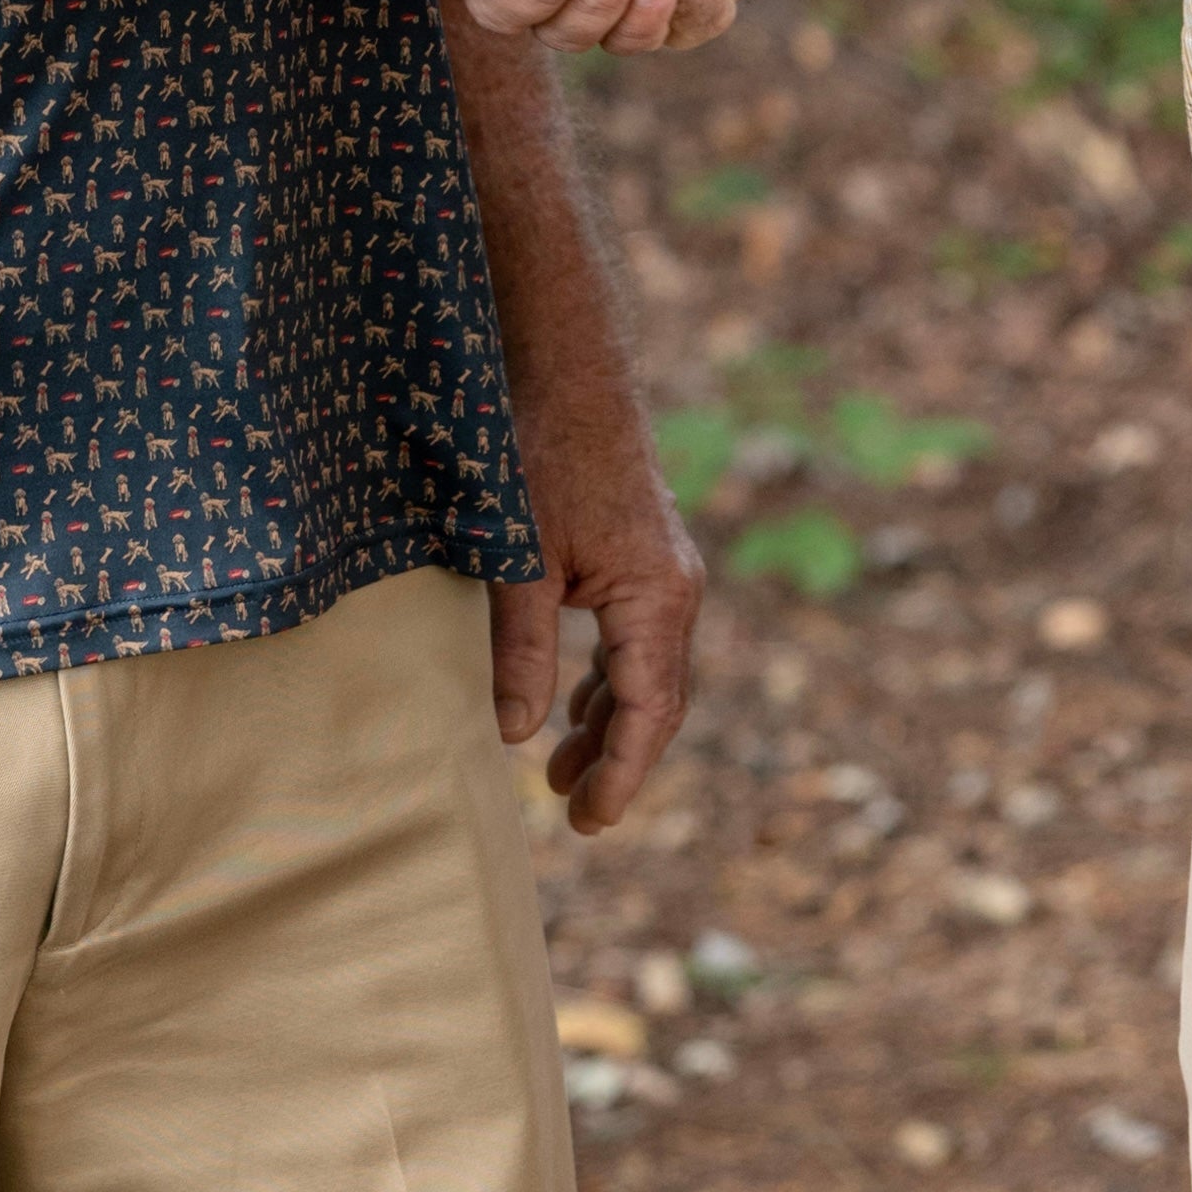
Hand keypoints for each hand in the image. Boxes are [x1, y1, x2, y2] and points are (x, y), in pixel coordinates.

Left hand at [492, 382, 702, 834]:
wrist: (570, 369)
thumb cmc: (542, 455)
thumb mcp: (520, 558)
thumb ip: (521, 649)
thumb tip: (515, 735)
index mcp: (657, 599)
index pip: (648, 713)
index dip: (619, 774)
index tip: (587, 823)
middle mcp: (676, 592)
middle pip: (656, 702)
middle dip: (615, 760)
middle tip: (574, 815)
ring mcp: (665, 574)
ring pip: (646, 673)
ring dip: (607, 723)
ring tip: (561, 776)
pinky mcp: (645, 557)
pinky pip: (635, 640)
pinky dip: (607, 681)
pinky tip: (572, 705)